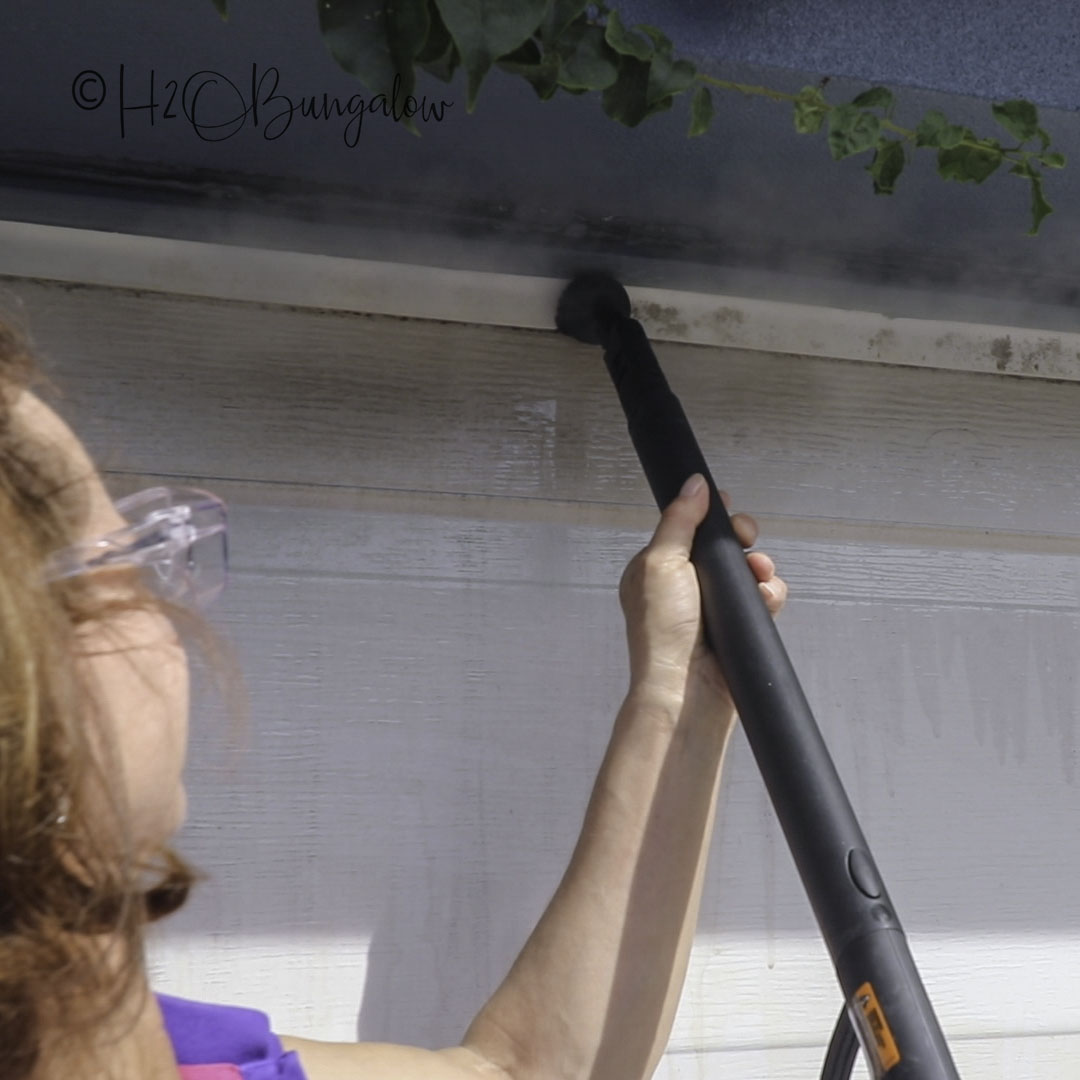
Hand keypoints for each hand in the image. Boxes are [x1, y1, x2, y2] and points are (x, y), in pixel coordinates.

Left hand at [618, 474, 786, 709]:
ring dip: (759, 566)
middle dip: (742, 538)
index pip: (690, 527)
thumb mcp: (661, 562)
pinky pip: (763, 598)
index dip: (712, 516)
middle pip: (724, 545)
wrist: (686, 688)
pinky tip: (765, 598)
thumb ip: (678, 520)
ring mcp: (713, 607)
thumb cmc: (662, 632)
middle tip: (746, 540)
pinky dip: (769, 594)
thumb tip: (694, 485)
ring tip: (759, 574)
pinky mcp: (738, 626)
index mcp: (659, 567)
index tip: (727, 510)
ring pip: (748, 570)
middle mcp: (686, 585)